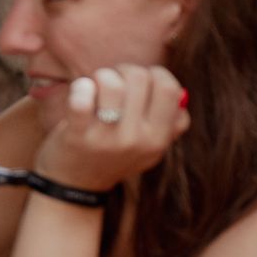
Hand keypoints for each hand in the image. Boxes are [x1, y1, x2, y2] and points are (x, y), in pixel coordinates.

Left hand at [33, 65, 189, 192]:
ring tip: (96, 88)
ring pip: (111, 83)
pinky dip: (80, 87)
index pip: (169, 88)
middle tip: (113, 81)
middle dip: (124, 71)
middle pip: (139, 78)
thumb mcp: (150, 147)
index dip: (155, 73)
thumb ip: (170, 124)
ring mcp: (107, 138)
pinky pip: (81, 98)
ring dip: (101, 77)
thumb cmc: (113, 155)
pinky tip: (81, 93)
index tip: (141, 81)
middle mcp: (136, 140)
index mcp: (158, 139)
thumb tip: (181, 94)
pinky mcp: (77, 136)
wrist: (75, 185)